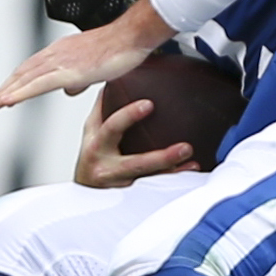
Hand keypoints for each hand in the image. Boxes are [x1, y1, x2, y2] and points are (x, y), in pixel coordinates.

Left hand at [0, 0, 172, 111]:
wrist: (132, 36)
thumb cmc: (121, 47)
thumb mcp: (96, 67)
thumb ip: (80, 77)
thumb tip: (71, 89)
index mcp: (62, 52)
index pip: (32, 69)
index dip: (17, 81)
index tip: (5, 93)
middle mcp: (57, 55)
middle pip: (23, 73)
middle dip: (5, 89)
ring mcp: (61, 63)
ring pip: (26, 80)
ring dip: (7, 93)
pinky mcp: (69, 72)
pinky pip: (38, 85)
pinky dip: (21, 93)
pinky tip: (9, 101)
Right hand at [75, 93, 199, 187]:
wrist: (84, 193)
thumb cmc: (92, 158)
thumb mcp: (92, 132)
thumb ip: (103, 108)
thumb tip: (114, 80)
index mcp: (96, 145)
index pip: (111, 128)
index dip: (129, 116)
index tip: (149, 104)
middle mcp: (106, 167)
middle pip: (136, 164)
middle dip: (161, 158)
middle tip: (185, 147)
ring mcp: (119, 185)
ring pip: (149, 180)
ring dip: (173, 171)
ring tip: (191, 160)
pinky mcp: (130, 196)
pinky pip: (154, 187)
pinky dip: (173, 179)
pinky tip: (189, 169)